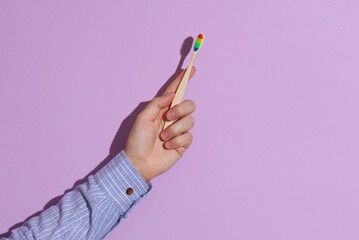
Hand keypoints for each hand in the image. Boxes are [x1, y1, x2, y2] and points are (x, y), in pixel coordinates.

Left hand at [124, 67, 196, 181]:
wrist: (140, 162)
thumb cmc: (137, 140)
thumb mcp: (143, 118)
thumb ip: (157, 104)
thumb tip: (172, 94)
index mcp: (162, 109)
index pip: (175, 92)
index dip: (183, 80)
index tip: (192, 69)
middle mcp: (172, 118)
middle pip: (189, 105)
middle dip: (180, 110)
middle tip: (168, 118)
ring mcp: (179, 130)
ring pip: (190, 121)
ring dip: (175, 130)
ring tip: (163, 138)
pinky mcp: (183, 142)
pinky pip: (189, 136)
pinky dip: (177, 141)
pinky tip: (167, 146)